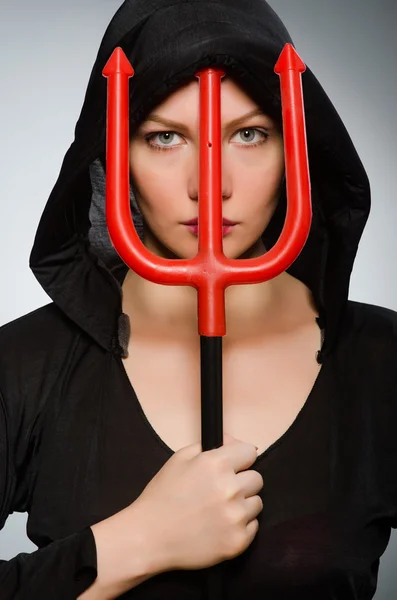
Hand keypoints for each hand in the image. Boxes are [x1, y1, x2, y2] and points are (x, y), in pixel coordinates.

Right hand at [132, 433, 262, 571]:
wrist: (149, 537)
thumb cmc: (162, 496)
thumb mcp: (179, 458)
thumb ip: (208, 445)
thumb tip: (233, 442)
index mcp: (216, 464)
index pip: (249, 451)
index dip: (240, 458)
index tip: (233, 466)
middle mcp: (230, 488)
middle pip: (257, 478)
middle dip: (242, 481)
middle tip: (221, 491)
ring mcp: (235, 516)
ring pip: (256, 503)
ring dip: (242, 504)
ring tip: (218, 510)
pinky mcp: (238, 541)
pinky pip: (253, 526)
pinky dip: (240, 526)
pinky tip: (219, 526)